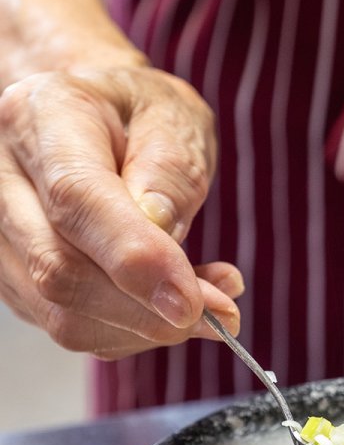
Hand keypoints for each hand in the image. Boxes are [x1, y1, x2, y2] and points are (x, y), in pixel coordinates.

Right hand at [0, 64, 242, 358]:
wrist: (98, 120)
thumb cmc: (139, 115)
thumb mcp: (175, 118)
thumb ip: (170, 173)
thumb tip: (163, 237)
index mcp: (43, 114)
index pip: (76, 199)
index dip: (134, 259)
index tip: (191, 301)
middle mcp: (4, 174)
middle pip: (59, 269)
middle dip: (147, 309)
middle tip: (221, 311)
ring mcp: (2, 231)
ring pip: (61, 312)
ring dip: (145, 326)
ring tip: (208, 299)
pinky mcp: (15, 276)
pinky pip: (71, 326)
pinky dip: (132, 330)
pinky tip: (170, 303)